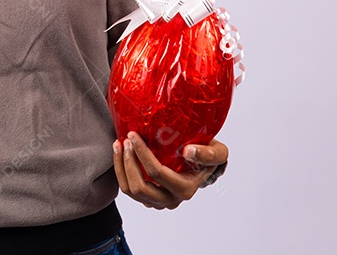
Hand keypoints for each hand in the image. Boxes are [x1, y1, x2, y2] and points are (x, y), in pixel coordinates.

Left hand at [112, 132, 228, 209]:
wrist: (202, 164)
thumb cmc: (208, 156)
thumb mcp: (217, 152)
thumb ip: (208, 153)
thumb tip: (188, 152)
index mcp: (185, 189)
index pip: (157, 173)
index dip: (142, 154)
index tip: (133, 135)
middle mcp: (170, 200)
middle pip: (139, 187)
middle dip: (127, 162)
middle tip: (125, 139)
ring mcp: (157, 201)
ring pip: (130, 190)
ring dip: (121, 166)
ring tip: (119, 144)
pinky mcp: (147, 198)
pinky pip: (128, 188)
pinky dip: (120, 171)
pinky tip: (120, 152)